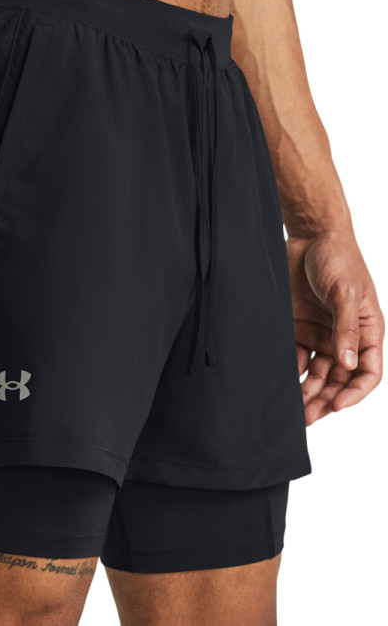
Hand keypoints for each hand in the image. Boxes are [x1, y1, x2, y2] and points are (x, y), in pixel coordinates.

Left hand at [286, 229, 383, 425]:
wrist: (309, 234)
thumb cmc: (338, 257)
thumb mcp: (346, 292)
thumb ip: (346, 328)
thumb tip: (347, 362)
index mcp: (367, 331)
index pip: (367, 372)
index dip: (354, 392)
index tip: (336, 405)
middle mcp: (345, 337)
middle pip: (339, 378)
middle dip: (325, 399)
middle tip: (307, 417)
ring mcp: (321, 333)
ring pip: (317, 373)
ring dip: (307, 391)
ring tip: (293, 409)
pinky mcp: (299, 327)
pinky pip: (297, 357)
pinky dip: (292, 371)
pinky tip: (283, 380)